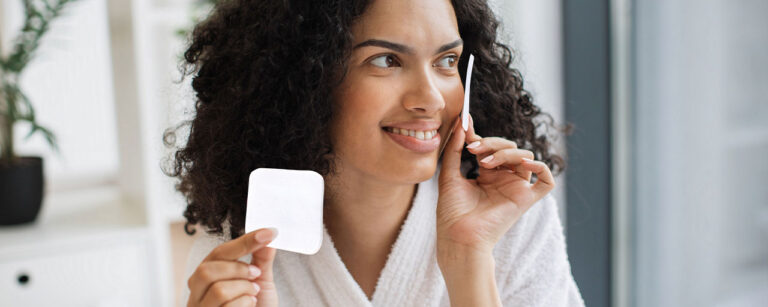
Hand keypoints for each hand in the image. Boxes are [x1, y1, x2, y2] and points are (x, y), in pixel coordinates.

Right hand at [187, 228, 278, 306]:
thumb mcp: (261, 281)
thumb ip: (262, 260)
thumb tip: (268, 238)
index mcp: (208, 275)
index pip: (220, 252)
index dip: (245, 241)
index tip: (268, 233)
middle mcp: (198, 292)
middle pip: (207, 270)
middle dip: (238, 269)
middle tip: (256, 274)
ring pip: (218, 290)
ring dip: (244, 290)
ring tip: (254, 295)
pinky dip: (245, 304)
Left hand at [437, 115, 555, 254]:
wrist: (458, 236)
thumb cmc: (452, 212)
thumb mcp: (449, 175)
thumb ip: (455, 149)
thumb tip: (461, 123)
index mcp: (487, 175)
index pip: (491, 147)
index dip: (480, 136)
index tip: (465, 129)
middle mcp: (503, 179)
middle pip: (509, 148)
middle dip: (492, 142)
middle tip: (473, 148)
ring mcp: (515, 188)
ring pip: (525, 157)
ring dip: (507, 153)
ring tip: (486, 162)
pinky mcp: (525, 200)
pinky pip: (546, 181)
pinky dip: (541, 168)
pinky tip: (523, 164)